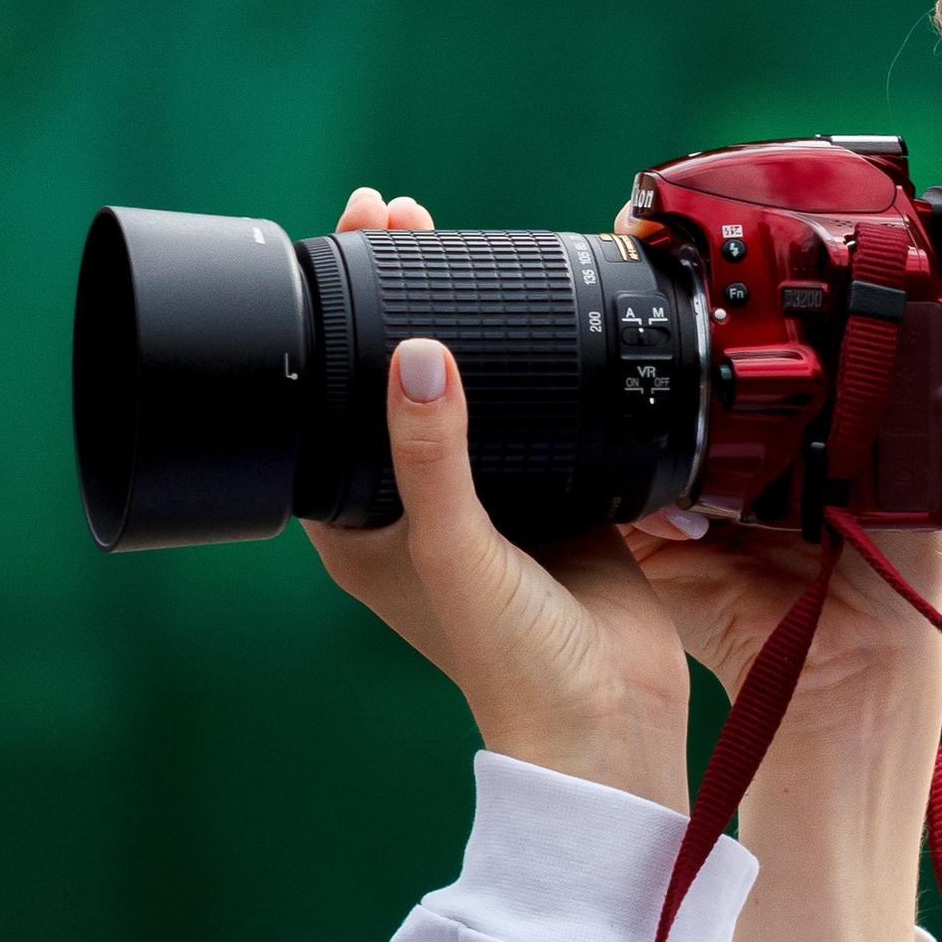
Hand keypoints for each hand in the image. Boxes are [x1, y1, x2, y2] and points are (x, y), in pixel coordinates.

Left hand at [306, 191, 941, 941]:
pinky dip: (532, 362)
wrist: (609, 723)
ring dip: (465, 318)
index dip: (341, 308)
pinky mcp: (551, 500)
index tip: (357, 231)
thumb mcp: (456, 550)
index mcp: (360, 522)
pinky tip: (541, 318)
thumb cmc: (509, 663)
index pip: (333, 393)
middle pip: (395, 377)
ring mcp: (485, 502)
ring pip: (465, 387)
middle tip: (403, 217)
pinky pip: (533, 413)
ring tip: (459, 243)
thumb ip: (433, 457)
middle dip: (399, 292)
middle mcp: (413, 507)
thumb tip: (413, 355)